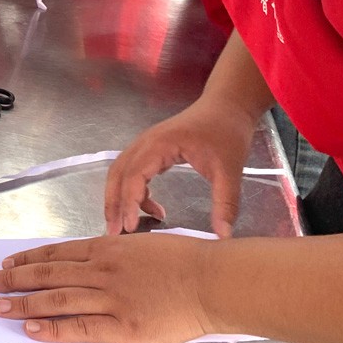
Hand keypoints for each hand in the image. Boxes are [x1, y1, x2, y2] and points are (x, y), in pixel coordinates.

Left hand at [0, 232, 214, 342]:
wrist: (212, 280)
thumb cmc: (186, 262)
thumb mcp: (143, 245)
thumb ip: (114, 253)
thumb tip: (89, 260)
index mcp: (108, 247)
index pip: (57, 252)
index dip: (29, 258)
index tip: (8, 262)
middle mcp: (103, 269)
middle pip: (49, 273)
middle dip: (16, 278)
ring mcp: (112, 296)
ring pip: (58, 298)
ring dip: (24, 301)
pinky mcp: (123, 325)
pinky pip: (80, 326)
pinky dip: (52, 326)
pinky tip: (31, 326)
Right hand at [105, 95, 256, 238]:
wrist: (228, 106)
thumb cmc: (226, 132)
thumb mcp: (229, 170)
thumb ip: (225, 203)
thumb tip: (223, 236)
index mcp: (160, 144)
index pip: (134, 176)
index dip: (129, 202)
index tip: (130, 227)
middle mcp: (146, 143)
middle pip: (118, 173)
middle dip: (113, 203)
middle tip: (113, 232)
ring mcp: (147, 144)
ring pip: (121, 172)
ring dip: (118, 197)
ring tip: (123, 225)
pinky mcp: (153, 149)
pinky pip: (133, 170)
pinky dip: (134, 191)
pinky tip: (153, 209)